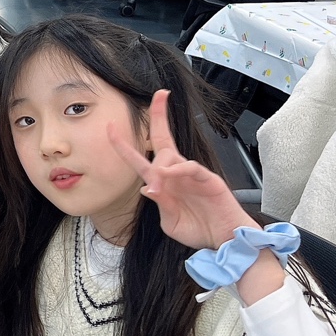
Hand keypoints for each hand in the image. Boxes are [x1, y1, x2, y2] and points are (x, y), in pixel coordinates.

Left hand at [108, 90, 253, 251]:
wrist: (225, 241)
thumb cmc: (199, 230)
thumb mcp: (170, 221)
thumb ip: (160, 204)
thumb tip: (146, 187)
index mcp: (164, 182)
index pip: (142, 158)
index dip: (124, 144)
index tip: (110, 126)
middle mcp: (176, 173)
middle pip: (162, 139)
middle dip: (159, 115)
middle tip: (159, 95)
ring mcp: (192, 174)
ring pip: (170, 155)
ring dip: (161, 165)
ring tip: (161, 181)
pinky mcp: (208, 178)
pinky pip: (190, 167)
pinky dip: (178, 169)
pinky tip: (169, 175)